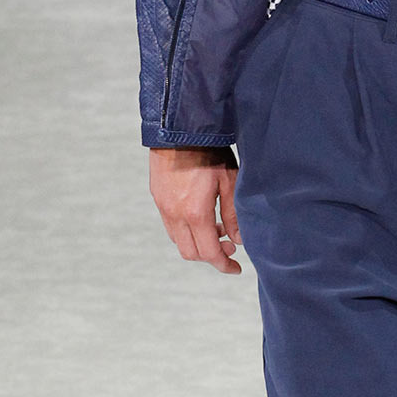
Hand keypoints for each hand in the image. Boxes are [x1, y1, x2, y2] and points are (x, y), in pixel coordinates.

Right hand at [149, 144, 241, 274]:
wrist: (178, 128)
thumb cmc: (209, 151)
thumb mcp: (230, 181)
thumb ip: (234, 214)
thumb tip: (238, 240)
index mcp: (195, 213)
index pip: (209, 253)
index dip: (224, 265)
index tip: (236, 268)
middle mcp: (175, 215)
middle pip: (191, 253)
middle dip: (211, 255)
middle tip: (229, 246)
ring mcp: (163, 207)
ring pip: (179, 241)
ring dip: (198, 243)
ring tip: (217, 229)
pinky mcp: (158, 198)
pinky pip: (171, 226)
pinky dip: (186, 230)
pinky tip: (200, 216)